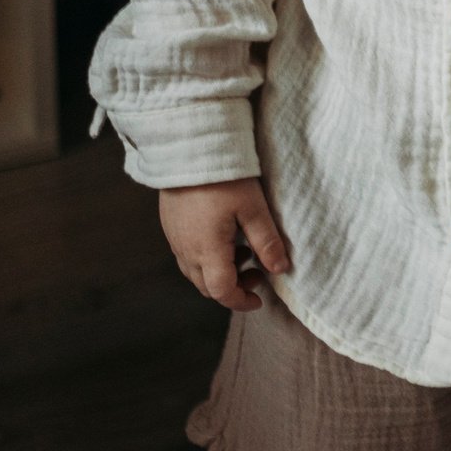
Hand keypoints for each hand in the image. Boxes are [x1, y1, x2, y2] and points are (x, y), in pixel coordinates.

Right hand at [159, 176, 291, 311]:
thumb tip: (280, 270)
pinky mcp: (171, 226)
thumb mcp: (253, 208)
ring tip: (244, 251)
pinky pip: (187, 255)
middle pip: (206, 286)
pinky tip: (225, 237)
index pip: (221, 291)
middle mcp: (186, 250)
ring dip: (219, 272)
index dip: (241, 301)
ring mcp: (175, 238)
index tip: (259, 299)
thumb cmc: (224, 177)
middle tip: (258, 271)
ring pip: (195, 272)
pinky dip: (207, 258)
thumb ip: (267, 241)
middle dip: (233, 287)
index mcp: (206, 250)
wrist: (187, 149)